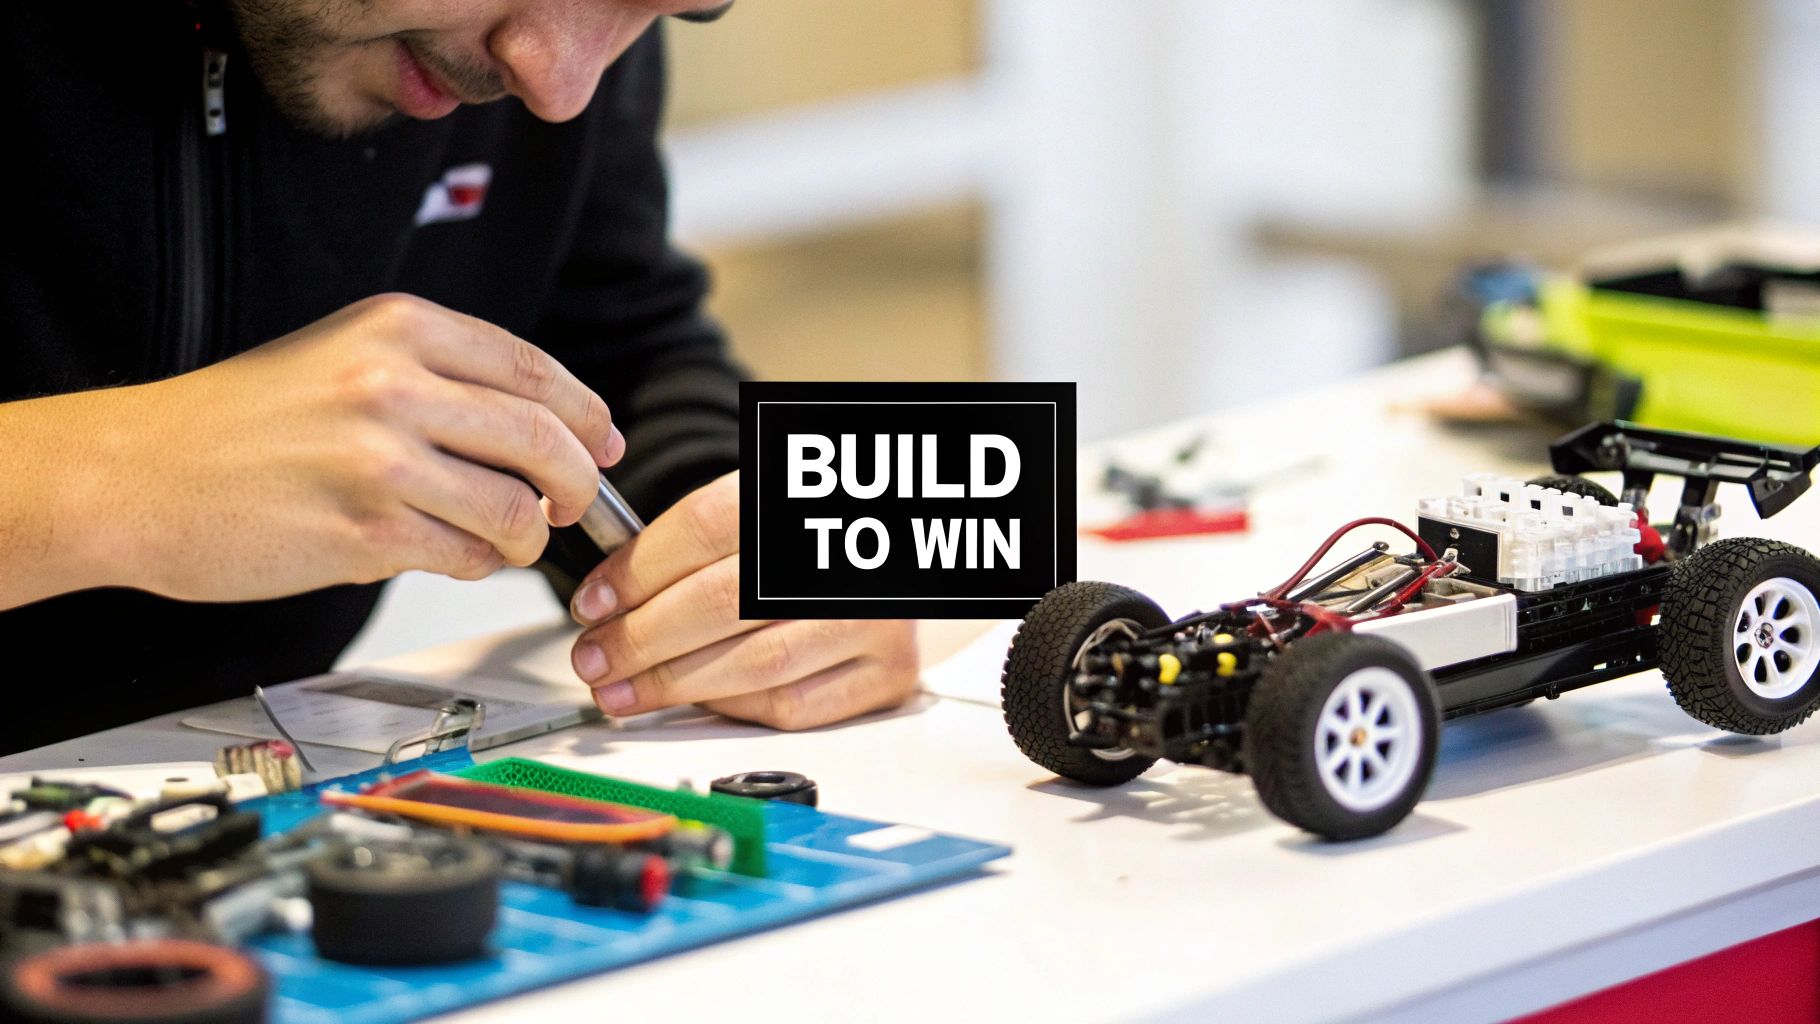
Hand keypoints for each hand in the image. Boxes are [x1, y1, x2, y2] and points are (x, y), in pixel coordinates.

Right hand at [73, 293, 619, 600]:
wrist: (135, 475)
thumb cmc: (241, 424)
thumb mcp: (344, 358)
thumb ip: (442, 380)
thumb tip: (551, 427)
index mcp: (398, 330)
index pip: (534, 371)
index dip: (587, 416)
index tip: (605, 445)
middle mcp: (394, 385)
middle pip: (545, 439)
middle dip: (579, 483)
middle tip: (571, 504)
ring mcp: (379, 461)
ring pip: (517, 509)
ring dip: (525, 535)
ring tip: (499, 537)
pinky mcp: (363, 533)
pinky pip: (467, 557)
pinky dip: (475, 563)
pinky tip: (444, 551)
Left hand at [567, 473, 919, 729]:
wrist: (891, 568)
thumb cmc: (805, 546)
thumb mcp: (752, 515)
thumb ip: (686, 549)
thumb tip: (605, 601)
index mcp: (798, 498)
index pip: (705, 527)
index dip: (638, 570)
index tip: (592, 604)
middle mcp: (840, 557)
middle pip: (721, 600)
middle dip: (642, 638)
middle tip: (595, 660)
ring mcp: (872, 617)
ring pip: (753, 662)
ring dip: (673, 683)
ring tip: (625, 691)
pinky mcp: (887, 672)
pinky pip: (789, 704)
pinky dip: (731, 706)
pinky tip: (694, 701)